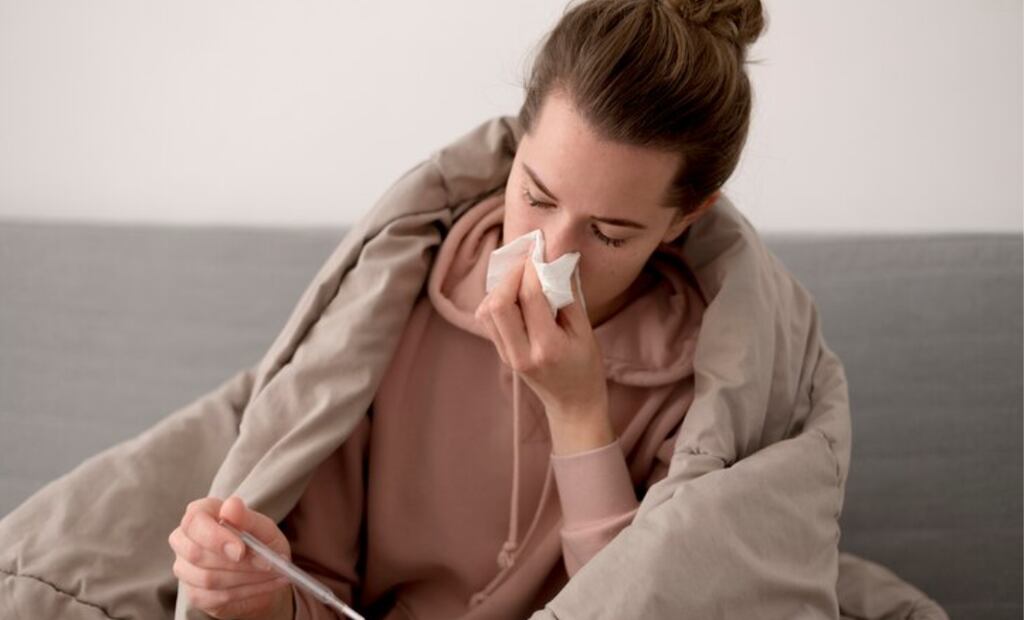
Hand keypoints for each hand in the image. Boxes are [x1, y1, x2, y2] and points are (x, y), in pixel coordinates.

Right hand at [168, 495, 293, 619]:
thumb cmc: (261, 542)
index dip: (215, 537)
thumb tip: (231, 505)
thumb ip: (247, 518)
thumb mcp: (263, 528)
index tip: (240, 551)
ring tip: (272, 573)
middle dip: (236, 563)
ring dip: (245, 578)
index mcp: (201, 513)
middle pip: (195, 553)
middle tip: (267, 564)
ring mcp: (185, 568)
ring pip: (206, 578)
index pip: (194, 521)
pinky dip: (245, 592)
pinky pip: (214, 597)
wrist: (266, 573)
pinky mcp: (194, 593)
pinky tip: (264, 585)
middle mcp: (185, 539)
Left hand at [474, 247, 608, 422]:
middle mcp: (520, 353)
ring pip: (486, 311)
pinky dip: (497, 300)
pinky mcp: (501, 353)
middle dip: (510, 275)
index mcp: (547, 347)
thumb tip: (554, 261)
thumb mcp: (585, 332)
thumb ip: (567, 296)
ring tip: (520, 277)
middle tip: (527, 262)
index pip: (530, 296)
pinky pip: (488, 320)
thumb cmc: (586, 368)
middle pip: (498, 304)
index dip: (532, 267)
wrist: (572, 405)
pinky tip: (514, 294)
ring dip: (500, 287)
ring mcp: (507, 355)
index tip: (540, 250)